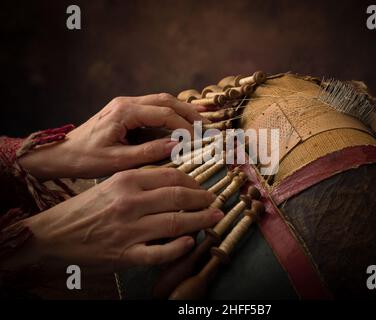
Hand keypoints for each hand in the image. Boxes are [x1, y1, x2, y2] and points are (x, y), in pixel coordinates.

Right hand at [5, 168, 221, 271]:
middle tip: (215, 202)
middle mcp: (130, 202)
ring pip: (175, 223)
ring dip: (201, 221)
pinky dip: (179, 248)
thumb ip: (141, 183)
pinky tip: (191, 243)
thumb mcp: (112, 185)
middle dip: (203, 200)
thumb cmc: (85, 208)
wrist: (53, 234)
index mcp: (127, 180)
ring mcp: (129, 229)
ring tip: (214, 219)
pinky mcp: (125, 254)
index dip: (194, 182)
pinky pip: (160, 252)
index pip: (172, 177)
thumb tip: (174, 184)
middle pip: (178, 197)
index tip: (203, 187)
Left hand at [19, 93, 209, 179]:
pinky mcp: (126, 111)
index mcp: (124, 112)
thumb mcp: (118, 160)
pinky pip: (154, 108)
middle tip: (208, 126)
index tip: (199, 140)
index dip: (185, 126)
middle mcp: (127, 102)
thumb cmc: (86, 159)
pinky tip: (182, 125)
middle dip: (190, 113)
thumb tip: (178, 145)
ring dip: (182, 111)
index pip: (165, 113)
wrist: (62, 153)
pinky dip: (171, 115)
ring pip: (162, 101)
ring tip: (201, 124)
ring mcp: (126, 104)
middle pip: (167, 100)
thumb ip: (149, 152)